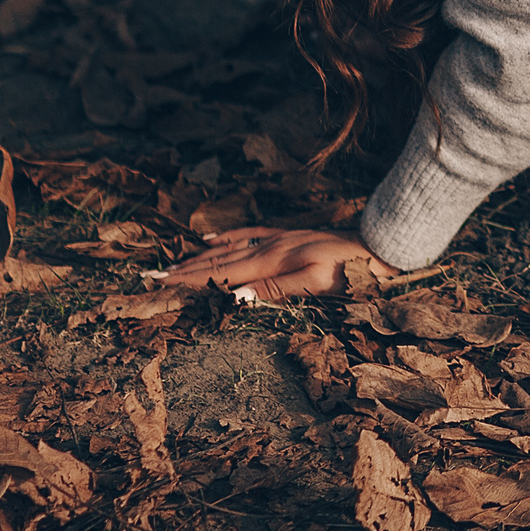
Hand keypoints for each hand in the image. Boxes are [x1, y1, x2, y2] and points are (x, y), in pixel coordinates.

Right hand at [157, 227, 397, 301]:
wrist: (375, 246)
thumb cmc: (348, 272)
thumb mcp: (313, 285)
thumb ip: (273, 290)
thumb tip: (233, 296)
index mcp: (271, 262)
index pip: (222, 274)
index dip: (190, 281)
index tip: (162, 283)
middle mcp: (268, 247)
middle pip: (218, 261)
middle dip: (185, 270)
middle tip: (154, 275)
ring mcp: (277, 239)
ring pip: (229, 248)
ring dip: (199, 256)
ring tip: (174, 263)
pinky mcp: (286, 235)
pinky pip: (248, 233)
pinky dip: (226, 237)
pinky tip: (211, 238)